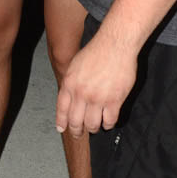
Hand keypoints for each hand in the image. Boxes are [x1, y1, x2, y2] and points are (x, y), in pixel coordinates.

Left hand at [55, 23, 137, 137]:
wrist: (114, 44)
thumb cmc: (96, 51)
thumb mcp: (75, 65)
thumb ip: (71, 83)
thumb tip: (68, 98)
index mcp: (70, 83)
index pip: (62, 109)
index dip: (62, 122)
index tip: (62, 129)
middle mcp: (81, 93)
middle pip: (76, 121)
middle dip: (77, 131)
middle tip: (80, 133)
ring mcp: (98, 98)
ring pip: (92, 125)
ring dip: (94, 128)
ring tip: (96, 127)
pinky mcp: (114, 100)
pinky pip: (109, 121)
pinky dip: (108, 124)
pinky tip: (108, 122)